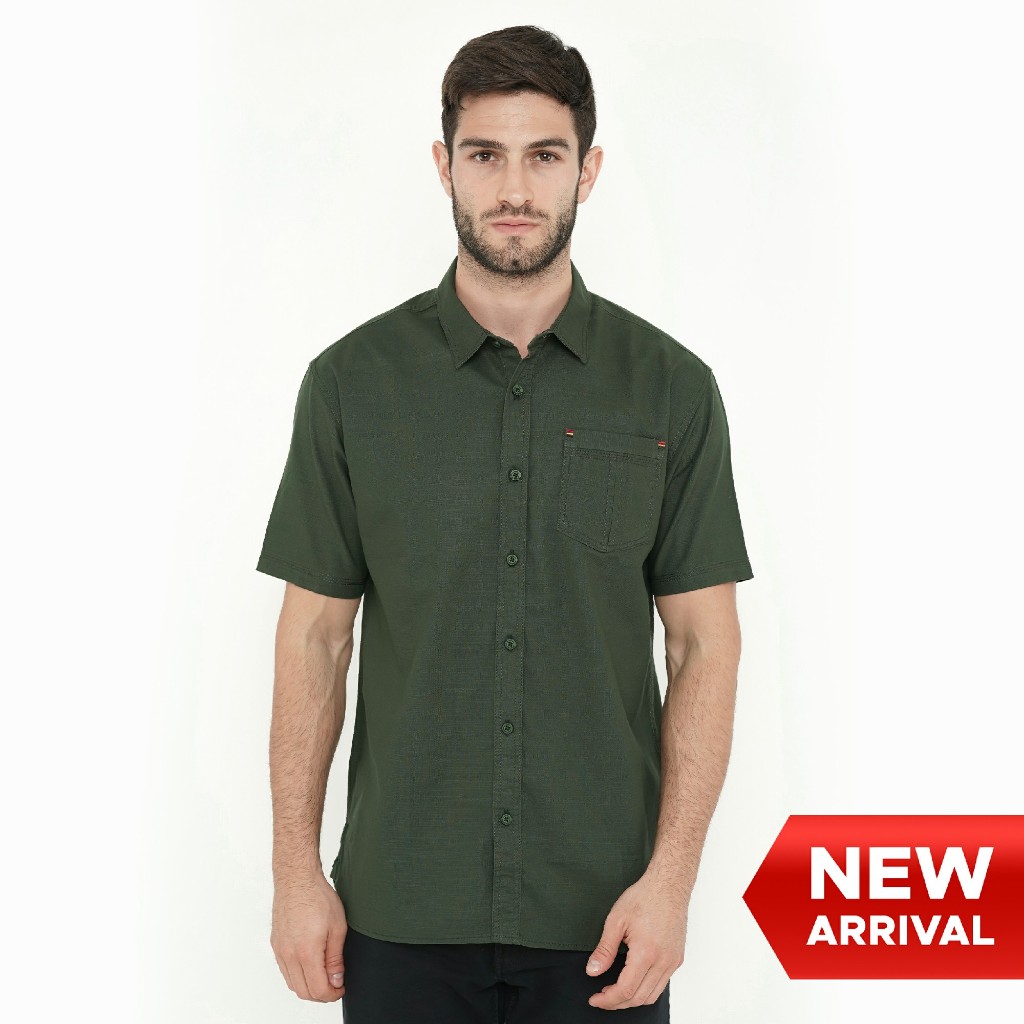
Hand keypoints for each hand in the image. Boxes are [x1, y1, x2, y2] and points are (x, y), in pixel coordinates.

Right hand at [270, 873, 347, 1001]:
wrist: (297, 879)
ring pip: (293, 984)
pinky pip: (285, 971)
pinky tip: (310, 966)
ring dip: (309, 986)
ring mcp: (280, 951)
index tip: (341, 988)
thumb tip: (336, 981)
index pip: (318, 990)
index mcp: (306, 952)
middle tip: (335, 985)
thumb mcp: (337, 927)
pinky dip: (298, 976)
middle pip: (303, 992)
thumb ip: (335, 959)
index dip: (332, 994)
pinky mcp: (276, 944)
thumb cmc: (318, 897)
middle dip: (321, 994)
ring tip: (325, 975)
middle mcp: (289, 955)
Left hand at [584, 871, 687, 1009]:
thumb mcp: (616, 920)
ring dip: (632, 999)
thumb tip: (593, 970)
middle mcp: (663, 961)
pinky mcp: (677, 958)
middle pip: (639, 998)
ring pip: (652, 995)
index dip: (608, 1000)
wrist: (668, 885)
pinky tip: (633, 980)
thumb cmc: (644, 897)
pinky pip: (661, 984)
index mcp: (646, 952)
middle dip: (617, 1003)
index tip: (595, 999)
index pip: (625, 990)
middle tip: (601, 997)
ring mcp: (673, 961)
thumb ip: (604, 949)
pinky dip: (646, 989)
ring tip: (615, 991)